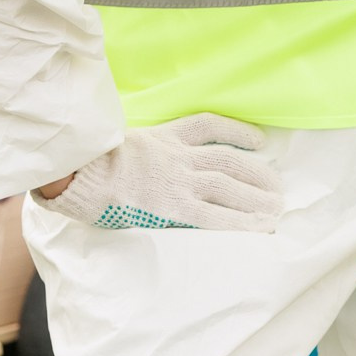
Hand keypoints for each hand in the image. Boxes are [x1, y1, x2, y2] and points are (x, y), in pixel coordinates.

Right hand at [38, 113, 282, 232]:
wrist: (78, 170)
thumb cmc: (87, 160)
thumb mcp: (116, 142)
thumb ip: (137, 151)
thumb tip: (137, 162)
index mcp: (163, 137)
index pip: (208, 126)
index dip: (237, 131)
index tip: (257, 140)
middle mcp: (178, 157)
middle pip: (228, 160)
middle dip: (256, 172)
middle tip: (277, 185)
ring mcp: (179, 181)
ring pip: (229, 186)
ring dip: (256, 198)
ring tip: (276, 208)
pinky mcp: (176, 207)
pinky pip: (216, 216)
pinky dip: (241, 223)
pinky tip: (258, 229)